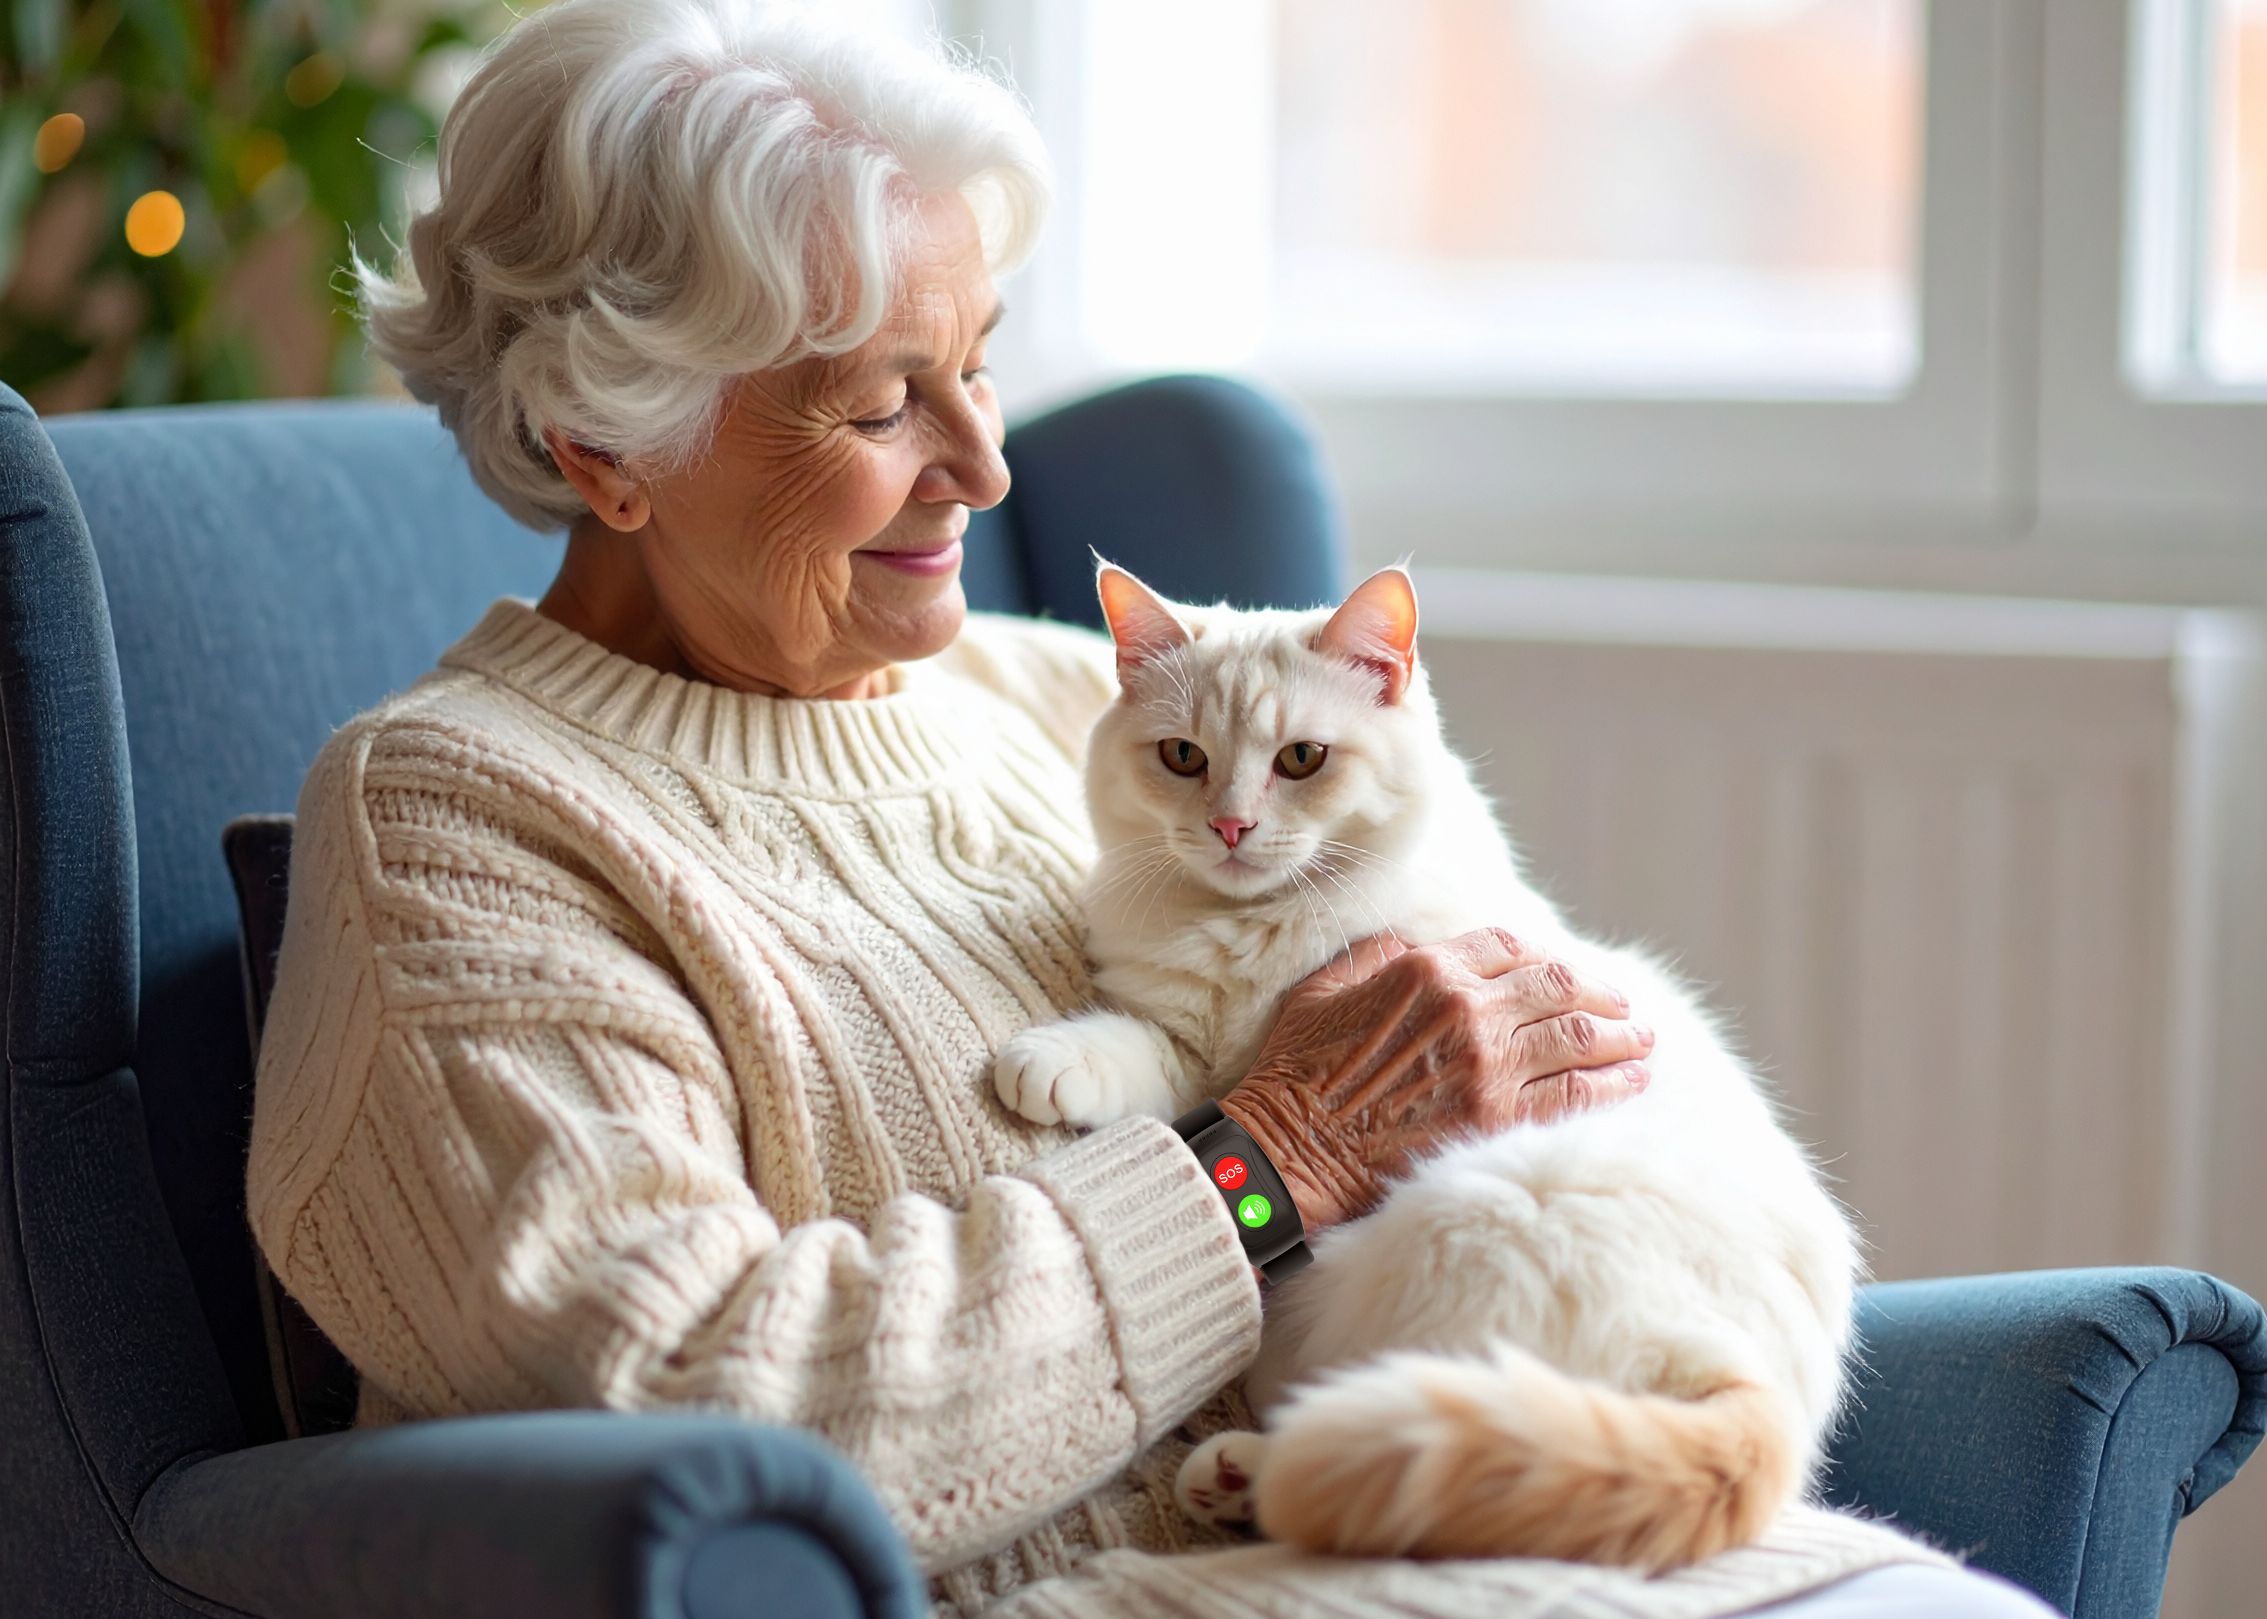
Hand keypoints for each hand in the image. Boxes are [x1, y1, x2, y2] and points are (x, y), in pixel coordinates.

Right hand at [1218, 928, 1652, 1231]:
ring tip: (1642, 1041)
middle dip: (1599, 994)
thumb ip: (1376, 958)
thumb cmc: (1297, 1069)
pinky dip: (1613, 1084)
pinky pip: (1576, 1094)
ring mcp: (1487, 1064)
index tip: (1563, 971)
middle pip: (1558, 986)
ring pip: (1579, 1037)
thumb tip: (1409, 947)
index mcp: (1427, 969)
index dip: (1542, 956)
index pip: (1508, 947)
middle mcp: (1467, 1008)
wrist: (1290, 1145)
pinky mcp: (1497, 1118)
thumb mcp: (1323, 989)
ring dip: (1620, 1037)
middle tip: (1623, 1006)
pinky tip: (1634, 1081)